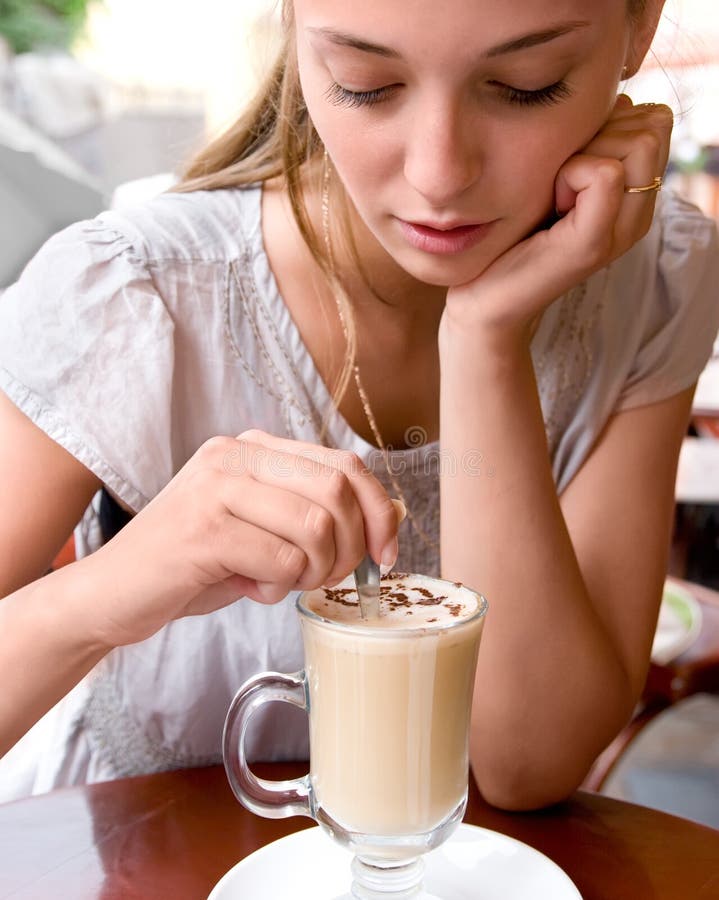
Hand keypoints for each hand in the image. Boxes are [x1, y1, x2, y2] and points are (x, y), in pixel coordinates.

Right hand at [84, 430, 399, 645]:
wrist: (113, 591)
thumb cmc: (195, 563)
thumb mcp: (261, 527)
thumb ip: (312, 513)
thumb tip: (389, 519)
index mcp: (254, 447)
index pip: (345, 463)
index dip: (379, 511)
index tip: (384, 554)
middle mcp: (236, 454)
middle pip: (338, 489)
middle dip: (351, 547)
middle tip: (331, 579)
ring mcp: (217, 487)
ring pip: (316, 526)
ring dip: (315, 571)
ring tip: (284, 583)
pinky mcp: (204, 530)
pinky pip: (283, 562)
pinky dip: (279, 588)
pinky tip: (251, 588)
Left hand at [444, 96, 673, 342]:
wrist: (482, 296)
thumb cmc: (511, 232)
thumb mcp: (555, 175)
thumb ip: (590, 140)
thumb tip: (614, 99)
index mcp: (634, 197)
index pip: (655, 120)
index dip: (610, 122)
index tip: (568, 160)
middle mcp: (637, 215)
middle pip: (651, 127)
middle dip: (600, 133)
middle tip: (559, 178)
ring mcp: (619, 232)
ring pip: (636, 144)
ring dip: (585, 152)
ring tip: (555, 193)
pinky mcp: (592, 244)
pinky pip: (604, 173)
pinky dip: (571, 174)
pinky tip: (551, 202)